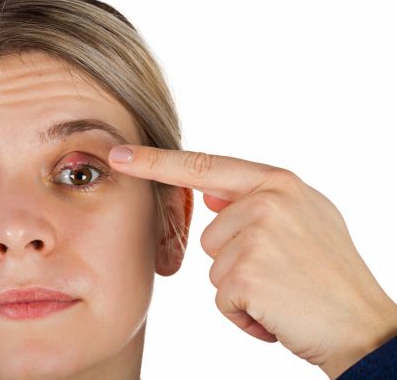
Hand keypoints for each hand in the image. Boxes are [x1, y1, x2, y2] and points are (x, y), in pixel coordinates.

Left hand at [108, 145, 396, 378]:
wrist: (363, 326)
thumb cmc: (331, 275)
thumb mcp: (306, 218)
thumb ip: (257, 200)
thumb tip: (211, 195)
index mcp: (277, 183)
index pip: (203, 166)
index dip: (156, 162)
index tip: (118, 155)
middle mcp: (266, 201)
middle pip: (209, 234)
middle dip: (235, 261)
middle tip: (281, 273)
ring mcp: (256, 236)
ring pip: (212, 267)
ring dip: (240, 288)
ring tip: (281, 291)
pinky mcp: (246, 274)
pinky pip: (220, 298)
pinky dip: (243, 314)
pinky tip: (276, 312)